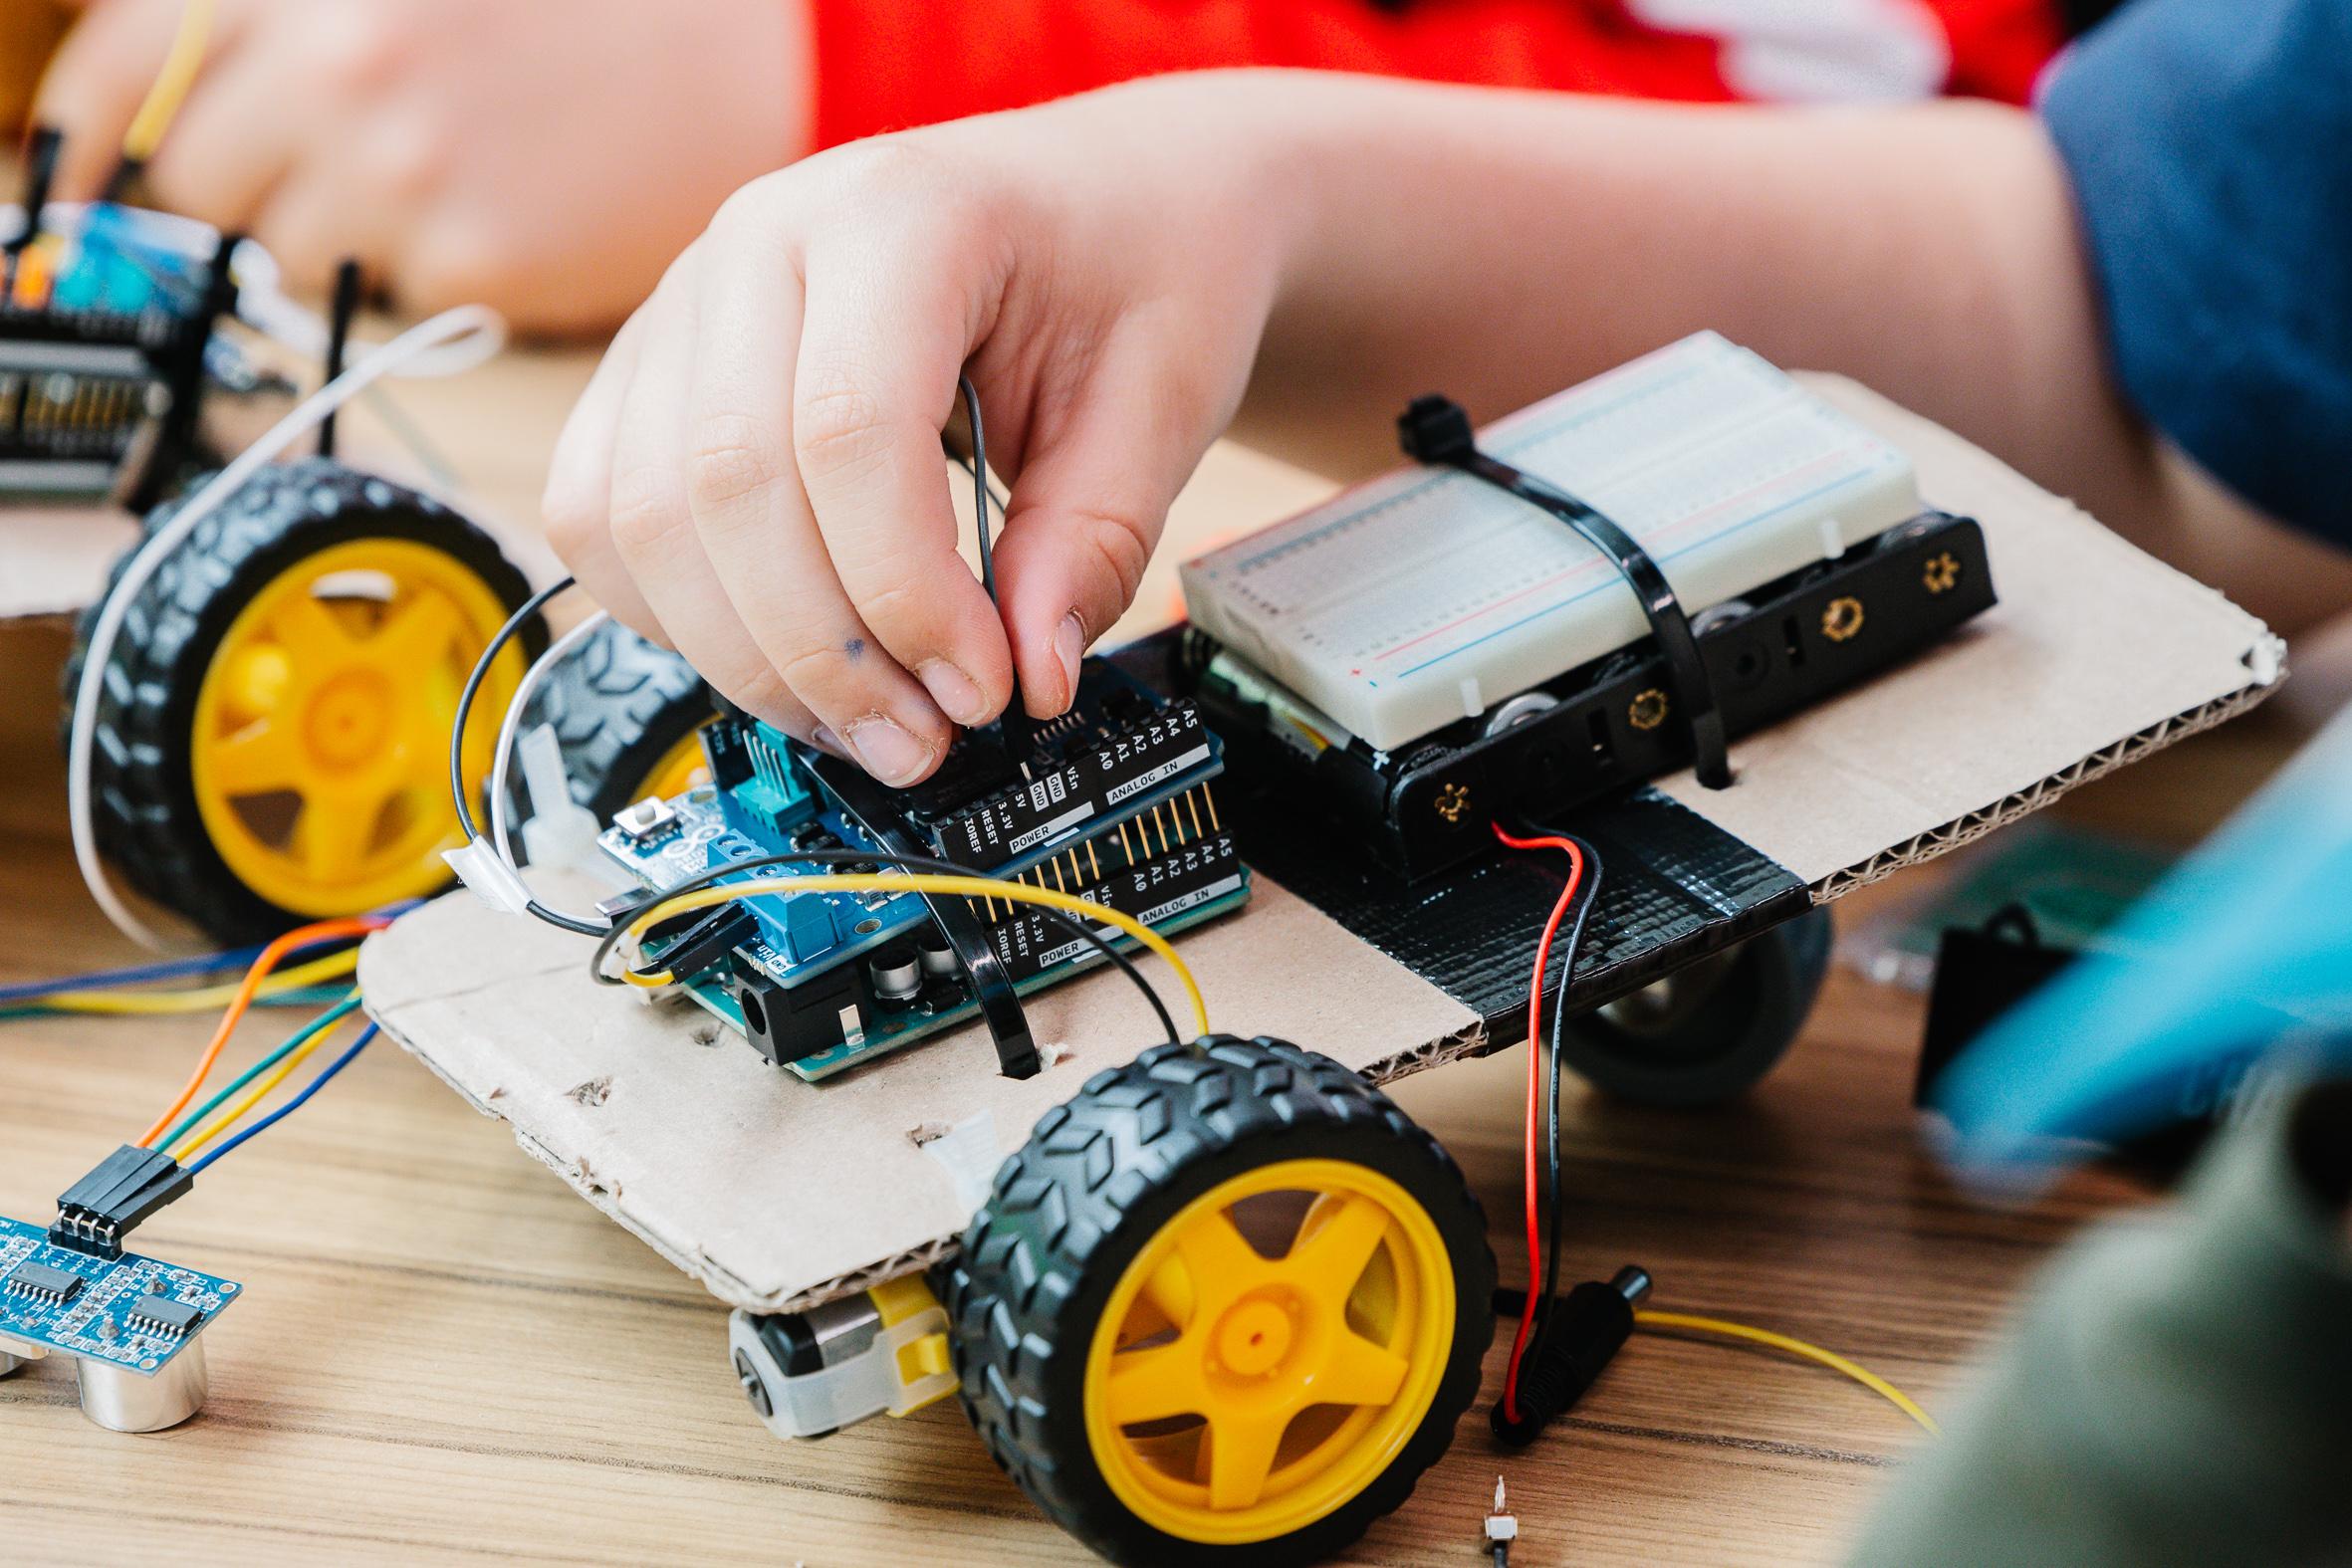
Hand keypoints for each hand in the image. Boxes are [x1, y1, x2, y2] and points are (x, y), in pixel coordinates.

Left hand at [35, 0, 807, 331]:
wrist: (755, 53)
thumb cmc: (599, 6)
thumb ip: (296, 19)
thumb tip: (177, 106)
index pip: (121, 71)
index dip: (96, 136)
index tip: (95, 179)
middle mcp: (337, 63)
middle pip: (199, 180)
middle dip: (245, 190)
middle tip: (324, 183)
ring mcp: (403, 169)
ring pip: (295, 257)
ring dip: (345, 239)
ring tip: (444, 190)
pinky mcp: (476, 259)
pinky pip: (403, 295)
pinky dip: (444, 268)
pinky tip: (510, 209)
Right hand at [541, 76, 1293, 783]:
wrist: (1107, 194)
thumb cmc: (1135, 266)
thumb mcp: (1163, 399)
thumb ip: (1090, 542)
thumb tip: (1029, 679)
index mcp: (898, 214)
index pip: (845, 432)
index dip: (904, 595)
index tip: (983, 688)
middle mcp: (760, 241)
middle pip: (720, 485)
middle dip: (823, 651)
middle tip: (922, 741)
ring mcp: (688, 302)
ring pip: (637, 515)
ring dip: (745, 656)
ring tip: (868, 723)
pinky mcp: (653, 369)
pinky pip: (602, 516)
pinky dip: (677, 617)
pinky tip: (789, 664)